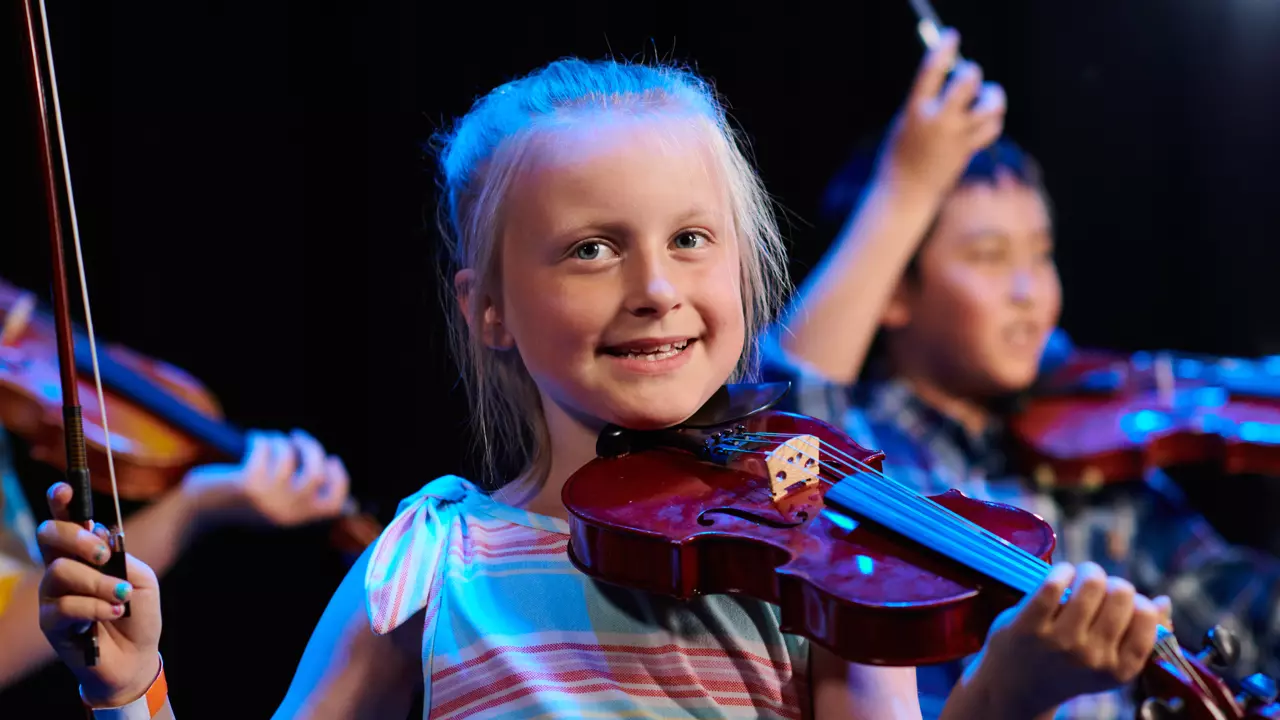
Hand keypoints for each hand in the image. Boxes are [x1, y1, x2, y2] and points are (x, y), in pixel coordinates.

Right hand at [37, 483, 161, 706]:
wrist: (135, 656)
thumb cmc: (136, 613)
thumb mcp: (140, 578)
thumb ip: (121, 556)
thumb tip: (101, 538)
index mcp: (83, 554)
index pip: (64, 520)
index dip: (60, 502)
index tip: (65, 490)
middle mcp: (61, 569)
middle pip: (49, 536)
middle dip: (77, 538)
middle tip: (105, 556)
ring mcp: (52, 595)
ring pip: (60, 572)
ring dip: (98, 584)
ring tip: (120, 599)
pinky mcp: (51, 623)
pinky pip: (66, 606)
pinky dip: (95, 609)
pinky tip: (113, 614)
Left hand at [183, 428, 350, 527]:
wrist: (197, 511)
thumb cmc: (239, 503)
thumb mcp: (276, 507)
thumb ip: (303, 499)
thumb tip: (345, 491)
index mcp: (296, 519)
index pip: (334, 503)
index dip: (339, 478)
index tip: (331, 460)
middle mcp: (285, 512)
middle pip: (315, 471)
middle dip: (310, 447)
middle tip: (297, 438)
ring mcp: (267, 498)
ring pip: (289, 455)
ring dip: (280, 440)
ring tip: (268, 440)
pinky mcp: (248, 484)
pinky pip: (266, 448)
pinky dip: (261, 438)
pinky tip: (254, 439)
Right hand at [878, 28, 1006, 199]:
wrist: (905, 191)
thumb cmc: (900, 153)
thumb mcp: (906, 121)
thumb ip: (926, 99)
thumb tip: (953, 74)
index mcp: (915, 111)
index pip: (932, 69)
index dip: (944, 48)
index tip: (951, 37)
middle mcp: (938, 122)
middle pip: (967, 82)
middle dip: (971, 72)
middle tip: (969, 75)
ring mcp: (956, 137)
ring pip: (989, 106)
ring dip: (992, 95)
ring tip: (986, 96)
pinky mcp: (968, 151)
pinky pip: (992, 127)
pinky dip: (993, 118)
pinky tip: (985, 118)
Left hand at [970, 562, 1170, 715]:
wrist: (1016, 687)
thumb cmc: (1068, 667)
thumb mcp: (1108, 661)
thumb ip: (1138, 634)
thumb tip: (1164, 601)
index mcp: (1120, 669)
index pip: (1147, 619)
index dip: (1138, 601)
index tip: (1122, 601)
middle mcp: (1093, 657)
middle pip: (1122, 594)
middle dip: (1113, 583)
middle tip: (1099, 586)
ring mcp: (1061, 642)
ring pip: (1092, 584)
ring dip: (1089, 571)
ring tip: (1082, 575)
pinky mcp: (1029, 626)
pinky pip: (1055, 584)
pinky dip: (1062, 571)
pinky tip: (1062, 574)